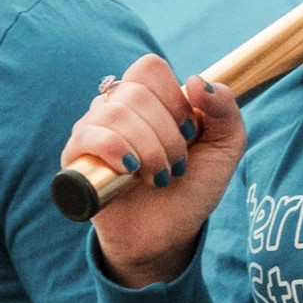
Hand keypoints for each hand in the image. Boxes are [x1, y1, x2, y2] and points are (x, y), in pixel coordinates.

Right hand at [62, 56, 246, 287]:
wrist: (168, 234)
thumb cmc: (193, 188)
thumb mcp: (226, 147)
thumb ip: (226, 109)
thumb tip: (195, 80)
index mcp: (151, 97)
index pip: (150, 68)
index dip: (175, 100)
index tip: (191, 133)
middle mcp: (118, 107)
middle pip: (137, 92)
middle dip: (167, 135)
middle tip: (177, 166)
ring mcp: (94, 129)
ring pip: (116, 113)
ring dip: (149, 150)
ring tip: (158, 177)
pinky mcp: (75, 156)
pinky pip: (89, 134)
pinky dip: (116, 151)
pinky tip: (130, 172)